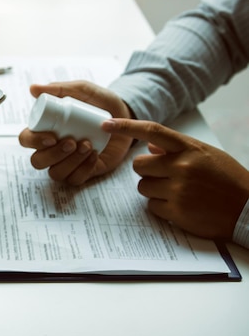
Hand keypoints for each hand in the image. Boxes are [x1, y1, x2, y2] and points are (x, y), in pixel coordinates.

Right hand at [18, 80, 133, 184]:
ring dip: (70, 162)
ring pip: (55, 173)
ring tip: (88, 146)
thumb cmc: (99, 102)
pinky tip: (94, 156)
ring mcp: (66, 162)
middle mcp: (51, 148)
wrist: (125, 115)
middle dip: (53, 154)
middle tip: (72, 141)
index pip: (27, 139)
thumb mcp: (82, 91)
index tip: (52, 136)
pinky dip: (84, 169)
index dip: (34, 141)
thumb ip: (59, 88)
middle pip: (37, 161)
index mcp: (45, 129)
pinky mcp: (82, 172)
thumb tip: (33, 89)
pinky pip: (75, 179)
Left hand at [103, 118, 248, 238]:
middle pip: (139, 165)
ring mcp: (179, 189)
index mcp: (190, 148)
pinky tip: (181, 206)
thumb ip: (178, 149)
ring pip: (143, 186)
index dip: (126, 127)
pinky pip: (151, 206)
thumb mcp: (207, 156)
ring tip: (179, 192)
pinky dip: (162, 208)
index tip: (106, 124)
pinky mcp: (177, 211)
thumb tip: (150, 145)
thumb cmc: (227, 180)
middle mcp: (182, 166)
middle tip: (168, 178)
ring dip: (155, 190)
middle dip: (149, 172)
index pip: (152, 131)